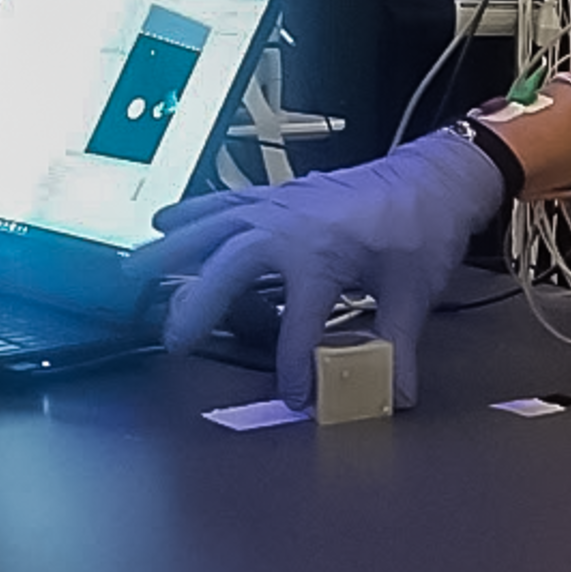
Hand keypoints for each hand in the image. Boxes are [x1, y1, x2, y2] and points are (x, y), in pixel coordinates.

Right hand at [126, 128, 505, 408]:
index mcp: (325, 251)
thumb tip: (398, 395)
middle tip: (171, 339)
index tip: (296, 396)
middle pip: (231, 266)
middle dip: (200, 303)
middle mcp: (293, 225)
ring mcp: (283, 205)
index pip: (298, 322)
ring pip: (216, 226)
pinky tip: (166, 222)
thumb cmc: (424, 226)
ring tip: (135, 271)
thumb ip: (398, 344)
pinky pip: (228, 202)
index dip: (294, 364)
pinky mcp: (283, 195)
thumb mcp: (415, 290)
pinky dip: (196, 211)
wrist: (436, 175)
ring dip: (176, 249)